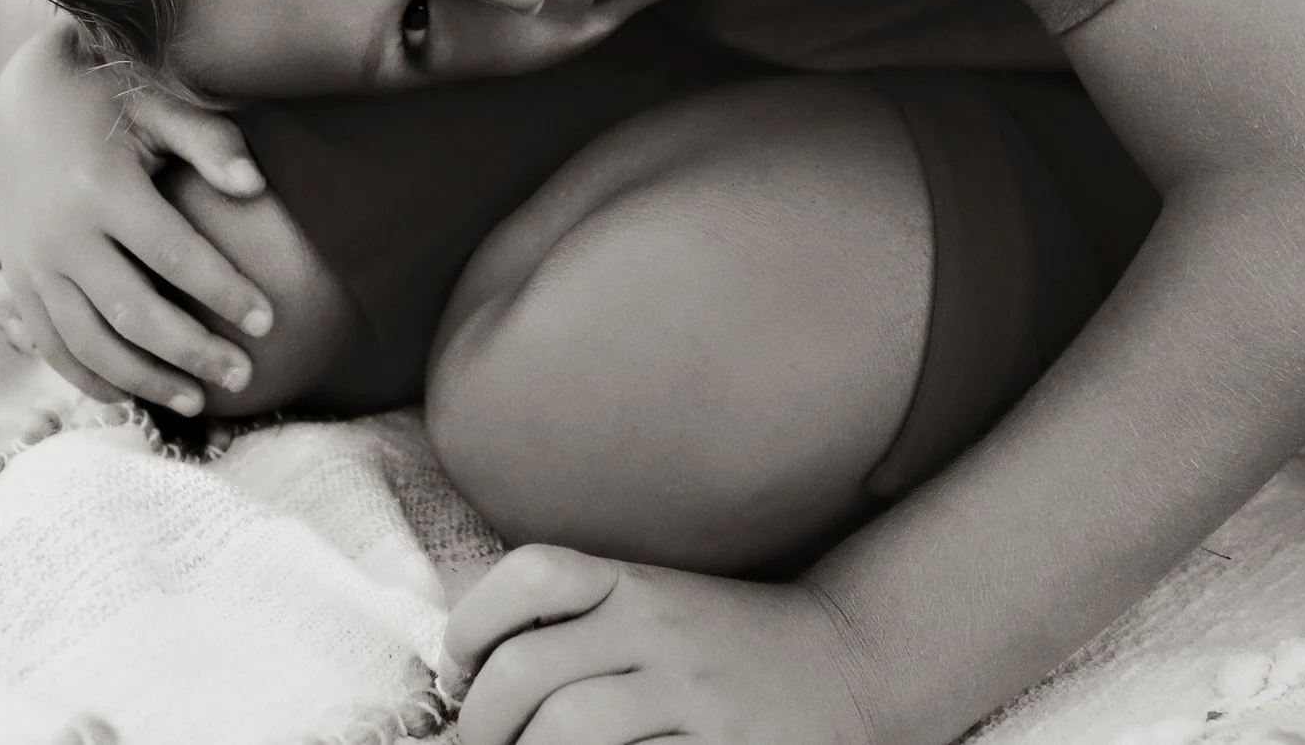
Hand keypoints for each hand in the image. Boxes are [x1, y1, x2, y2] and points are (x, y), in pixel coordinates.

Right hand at [0, 23, 273, 413]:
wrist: (23, 98)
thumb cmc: (111, 101)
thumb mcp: (158, 106)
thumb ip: (209, 142)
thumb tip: (255, 187)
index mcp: (100, 186)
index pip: (173, 254)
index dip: (223, 291)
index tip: (269, 320)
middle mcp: (59, 232)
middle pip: (133, 311)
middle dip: (192, 351)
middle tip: (243, 375)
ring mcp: (31, 262)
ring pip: (90, 342)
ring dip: (145, 379)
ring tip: (198, 400)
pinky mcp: (17, 281)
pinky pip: (52, 345)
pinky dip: (90, 378)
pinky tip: (133, 397)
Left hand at [445, 547, 877, 744]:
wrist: (849, 663)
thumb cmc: (725, 643)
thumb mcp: (653, 605)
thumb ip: (576, 623)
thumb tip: (470, 676)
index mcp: (633, 585)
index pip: (532, 575)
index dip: (471, 624)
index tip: (454, 672)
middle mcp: (659, 630)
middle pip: (530, 670)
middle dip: (480, 721)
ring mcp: (692, 696)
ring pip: (569, 729)